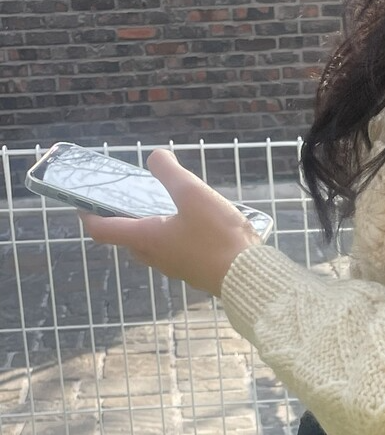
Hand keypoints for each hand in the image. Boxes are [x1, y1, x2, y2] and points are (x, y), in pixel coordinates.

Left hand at [79, 147, 263, 295]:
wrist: (250, 278)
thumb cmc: (217, 237)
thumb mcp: (193, 193)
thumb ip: (169, 172)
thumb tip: (155, 157)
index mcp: (146, 238)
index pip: (102, 230)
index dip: (88, 214)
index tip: (84, 201)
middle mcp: (155, 257)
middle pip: (128, 237)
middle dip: (125, 217)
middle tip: (134, 196)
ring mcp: (175, 268)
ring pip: (152, 245)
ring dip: (153, 226)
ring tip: (169, 205)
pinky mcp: (194, 272)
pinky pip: (175, 252)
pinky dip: (174, 236)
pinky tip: (196, 224)